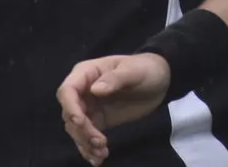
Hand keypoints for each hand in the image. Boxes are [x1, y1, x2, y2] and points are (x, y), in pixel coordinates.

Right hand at [57, 53, 171, 164]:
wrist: (159, 80)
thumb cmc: (145, 69)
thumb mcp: (133, 71)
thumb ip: (115, 78)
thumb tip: (95, 90)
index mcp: (87, 73)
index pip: (68, 91)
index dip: (70, 107)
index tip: (81, 122)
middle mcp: (83, 91)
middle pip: (70, 114)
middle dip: (81, 131)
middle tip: (100, 142)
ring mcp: (89, 107)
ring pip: (76, 129)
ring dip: (85, 143)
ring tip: (102, 153)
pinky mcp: (98, 121)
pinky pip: (87, 136)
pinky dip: (89, 149)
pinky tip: (98, 158)